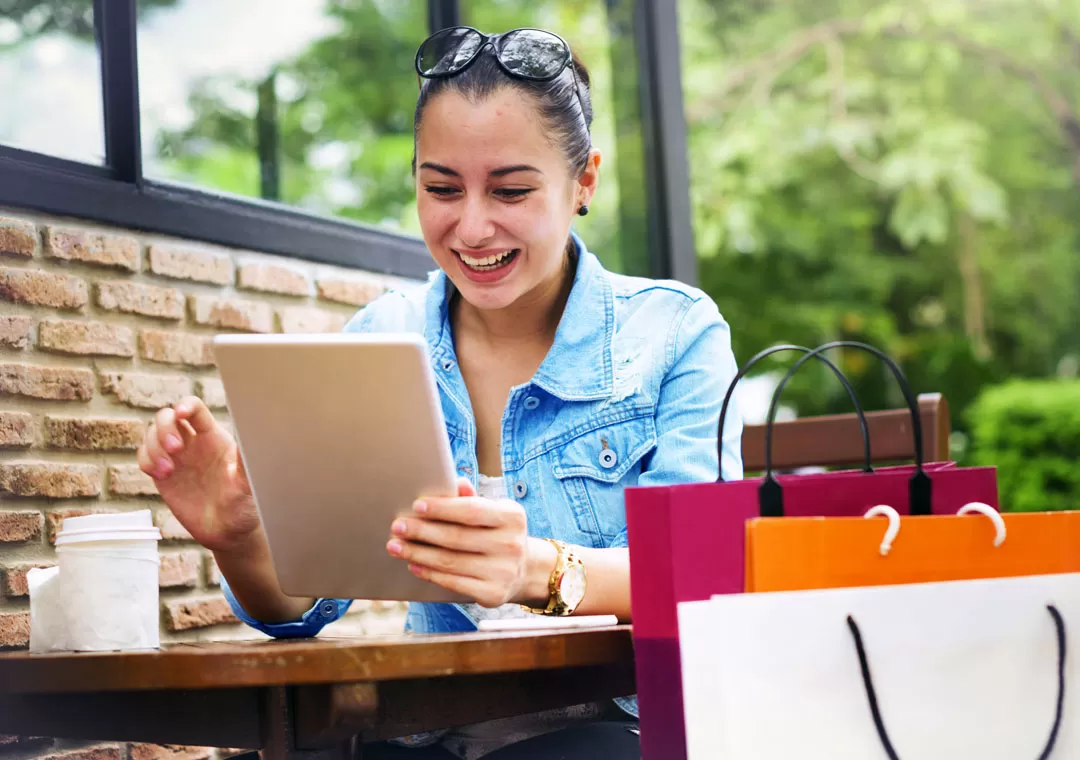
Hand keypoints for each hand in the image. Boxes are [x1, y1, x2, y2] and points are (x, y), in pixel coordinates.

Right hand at [136, 396, 260, 551]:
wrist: (228, 532)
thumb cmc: (244, 505)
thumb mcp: (247, 484)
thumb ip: (245, 461)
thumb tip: (253, 436)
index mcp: (214, 438)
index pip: (196, 410)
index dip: (186, 406)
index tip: (182, 413)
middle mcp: (193, 443)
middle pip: (168, 417)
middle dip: (164, 427)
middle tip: (175, 450)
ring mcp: (176, 458)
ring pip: (152, 435)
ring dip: (153, 447)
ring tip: (167, 471)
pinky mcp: (163, 474)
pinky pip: (145, 456)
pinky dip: (146, 460)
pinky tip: (160, 475)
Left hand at [385, 478, 548, 607]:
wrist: (524, 570)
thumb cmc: (499, 533)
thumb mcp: (494, 512)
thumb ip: (472, 498)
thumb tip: (456, 482)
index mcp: (512, 517)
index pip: (472, 511)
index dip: (442, 508)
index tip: (416, 506)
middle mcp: (511, 544)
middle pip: (456, 537)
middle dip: (422, 531)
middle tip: (397, 527)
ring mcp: (504, 572)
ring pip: (450, 561)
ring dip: (418, 553)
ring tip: (396, 546)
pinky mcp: (493, 594)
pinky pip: (453, 582)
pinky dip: (430, 573)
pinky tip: (413, 565)